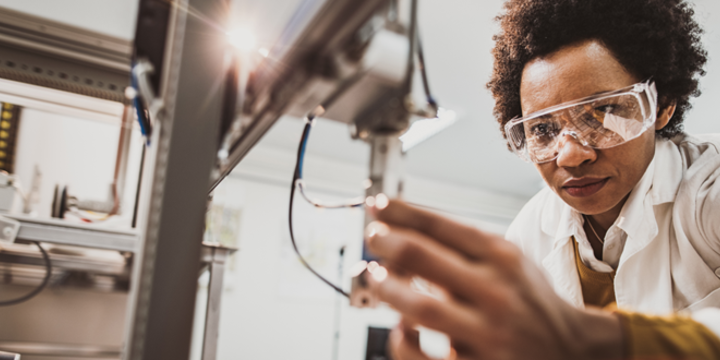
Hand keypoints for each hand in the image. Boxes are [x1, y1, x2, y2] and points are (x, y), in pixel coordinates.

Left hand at [364, 200, 622, 359]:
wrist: (572, 351)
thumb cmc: (530, 303)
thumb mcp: (510, 262)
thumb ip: (465, 248)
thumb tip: (403, 230)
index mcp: (503, 258)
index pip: (440, 225)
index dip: (400, 212)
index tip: (377, 205)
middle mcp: (497, 292)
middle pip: (421, 256)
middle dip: (385, 241)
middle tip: (371, 237)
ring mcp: (489, 333)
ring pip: (418, 308)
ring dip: (386, 288)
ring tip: (374, 277)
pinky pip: (423, 358)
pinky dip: (402, 342)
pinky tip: (400, 329)